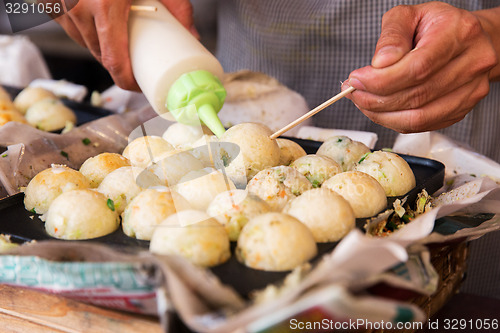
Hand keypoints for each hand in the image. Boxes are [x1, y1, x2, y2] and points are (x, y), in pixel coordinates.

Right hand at [55, 0, 195, 90]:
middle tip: (137, 65)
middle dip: (119, 65)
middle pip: (99, 55)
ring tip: (120, 44)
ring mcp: (60, 4)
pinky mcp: (49, 2)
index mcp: (104, 6)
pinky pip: (69, 28)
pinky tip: (97, 26)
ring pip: (83, 43)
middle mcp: (77, 7)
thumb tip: (192, 36)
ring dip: (101, 49)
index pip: (113, 62)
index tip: (138, 84)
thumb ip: (178, 7)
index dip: (127, 81)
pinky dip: (84, 32)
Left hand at [343, 2, 497, 132]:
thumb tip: (379, 63)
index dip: (382, 79)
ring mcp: (471, 90)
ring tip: (362, 101)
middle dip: (376, 98)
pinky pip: (422, 125)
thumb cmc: (436, 26)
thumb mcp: (409, 15)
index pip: (418, 67)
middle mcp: (472, 63)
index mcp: (460, 33)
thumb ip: (392, 35)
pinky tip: (379, 110)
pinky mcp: (461, 110)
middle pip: (417, 95)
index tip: (356, 79)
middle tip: (353, 92)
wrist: (469, 39)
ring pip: (419, 117)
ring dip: (382, 114)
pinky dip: (394, 121)